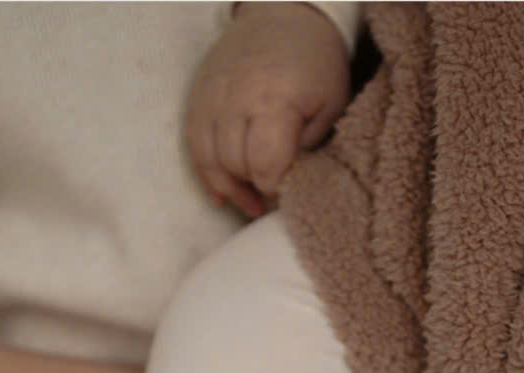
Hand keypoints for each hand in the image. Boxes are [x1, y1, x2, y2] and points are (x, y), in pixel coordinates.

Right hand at [185, 3, 349, 218]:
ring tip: (248, 202)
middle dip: (252, 187)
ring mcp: (212, 93)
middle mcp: (237, 94)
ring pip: (208, 158)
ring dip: (228, 186)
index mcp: (275, 98)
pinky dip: (206, 172)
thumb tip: (283, 186)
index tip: (286, 191)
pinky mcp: (199, 93)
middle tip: (271, 197)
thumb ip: (307, 149)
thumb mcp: (329, 106)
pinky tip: (221, 194)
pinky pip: (193, 143)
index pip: (264, 164)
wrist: (286, 13)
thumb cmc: (316, 65)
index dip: (274, 188)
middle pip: (234, 163)